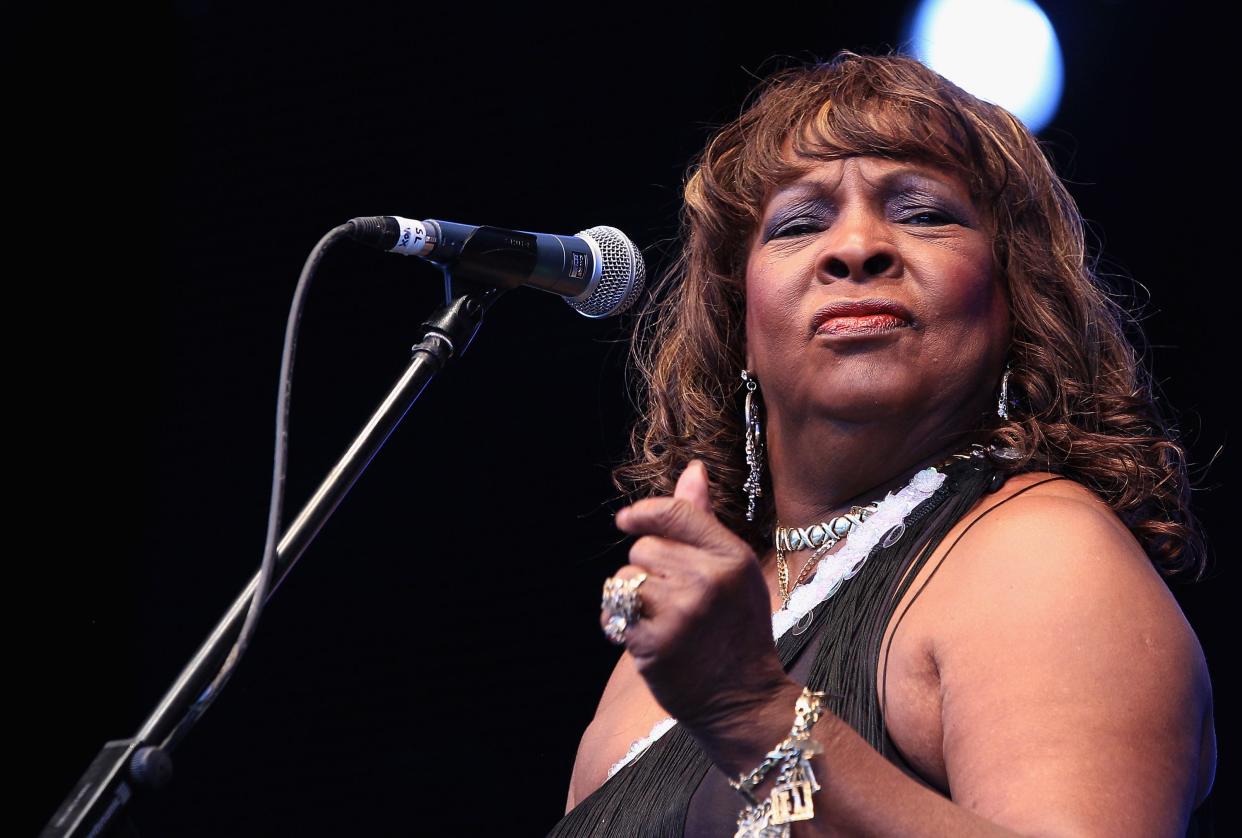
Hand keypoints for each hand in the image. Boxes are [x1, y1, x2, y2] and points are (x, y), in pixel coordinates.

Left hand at [607, 460, 790, 733]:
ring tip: (662, 620)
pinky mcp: (656, 642)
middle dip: (648, 569)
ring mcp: (682, 612)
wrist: (743, 699)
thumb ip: (704, 521)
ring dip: (633, 597)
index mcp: (731, 556)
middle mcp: (708, 579)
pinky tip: (647, 639)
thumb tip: (692, 470)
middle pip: (643, 548)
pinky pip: (616, 612)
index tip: (626, 521)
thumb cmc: (737, 629)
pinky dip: (621, 624)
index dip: (643, 513)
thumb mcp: (735, 570)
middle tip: (674, 599)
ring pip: (626, 578)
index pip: (675, 513)